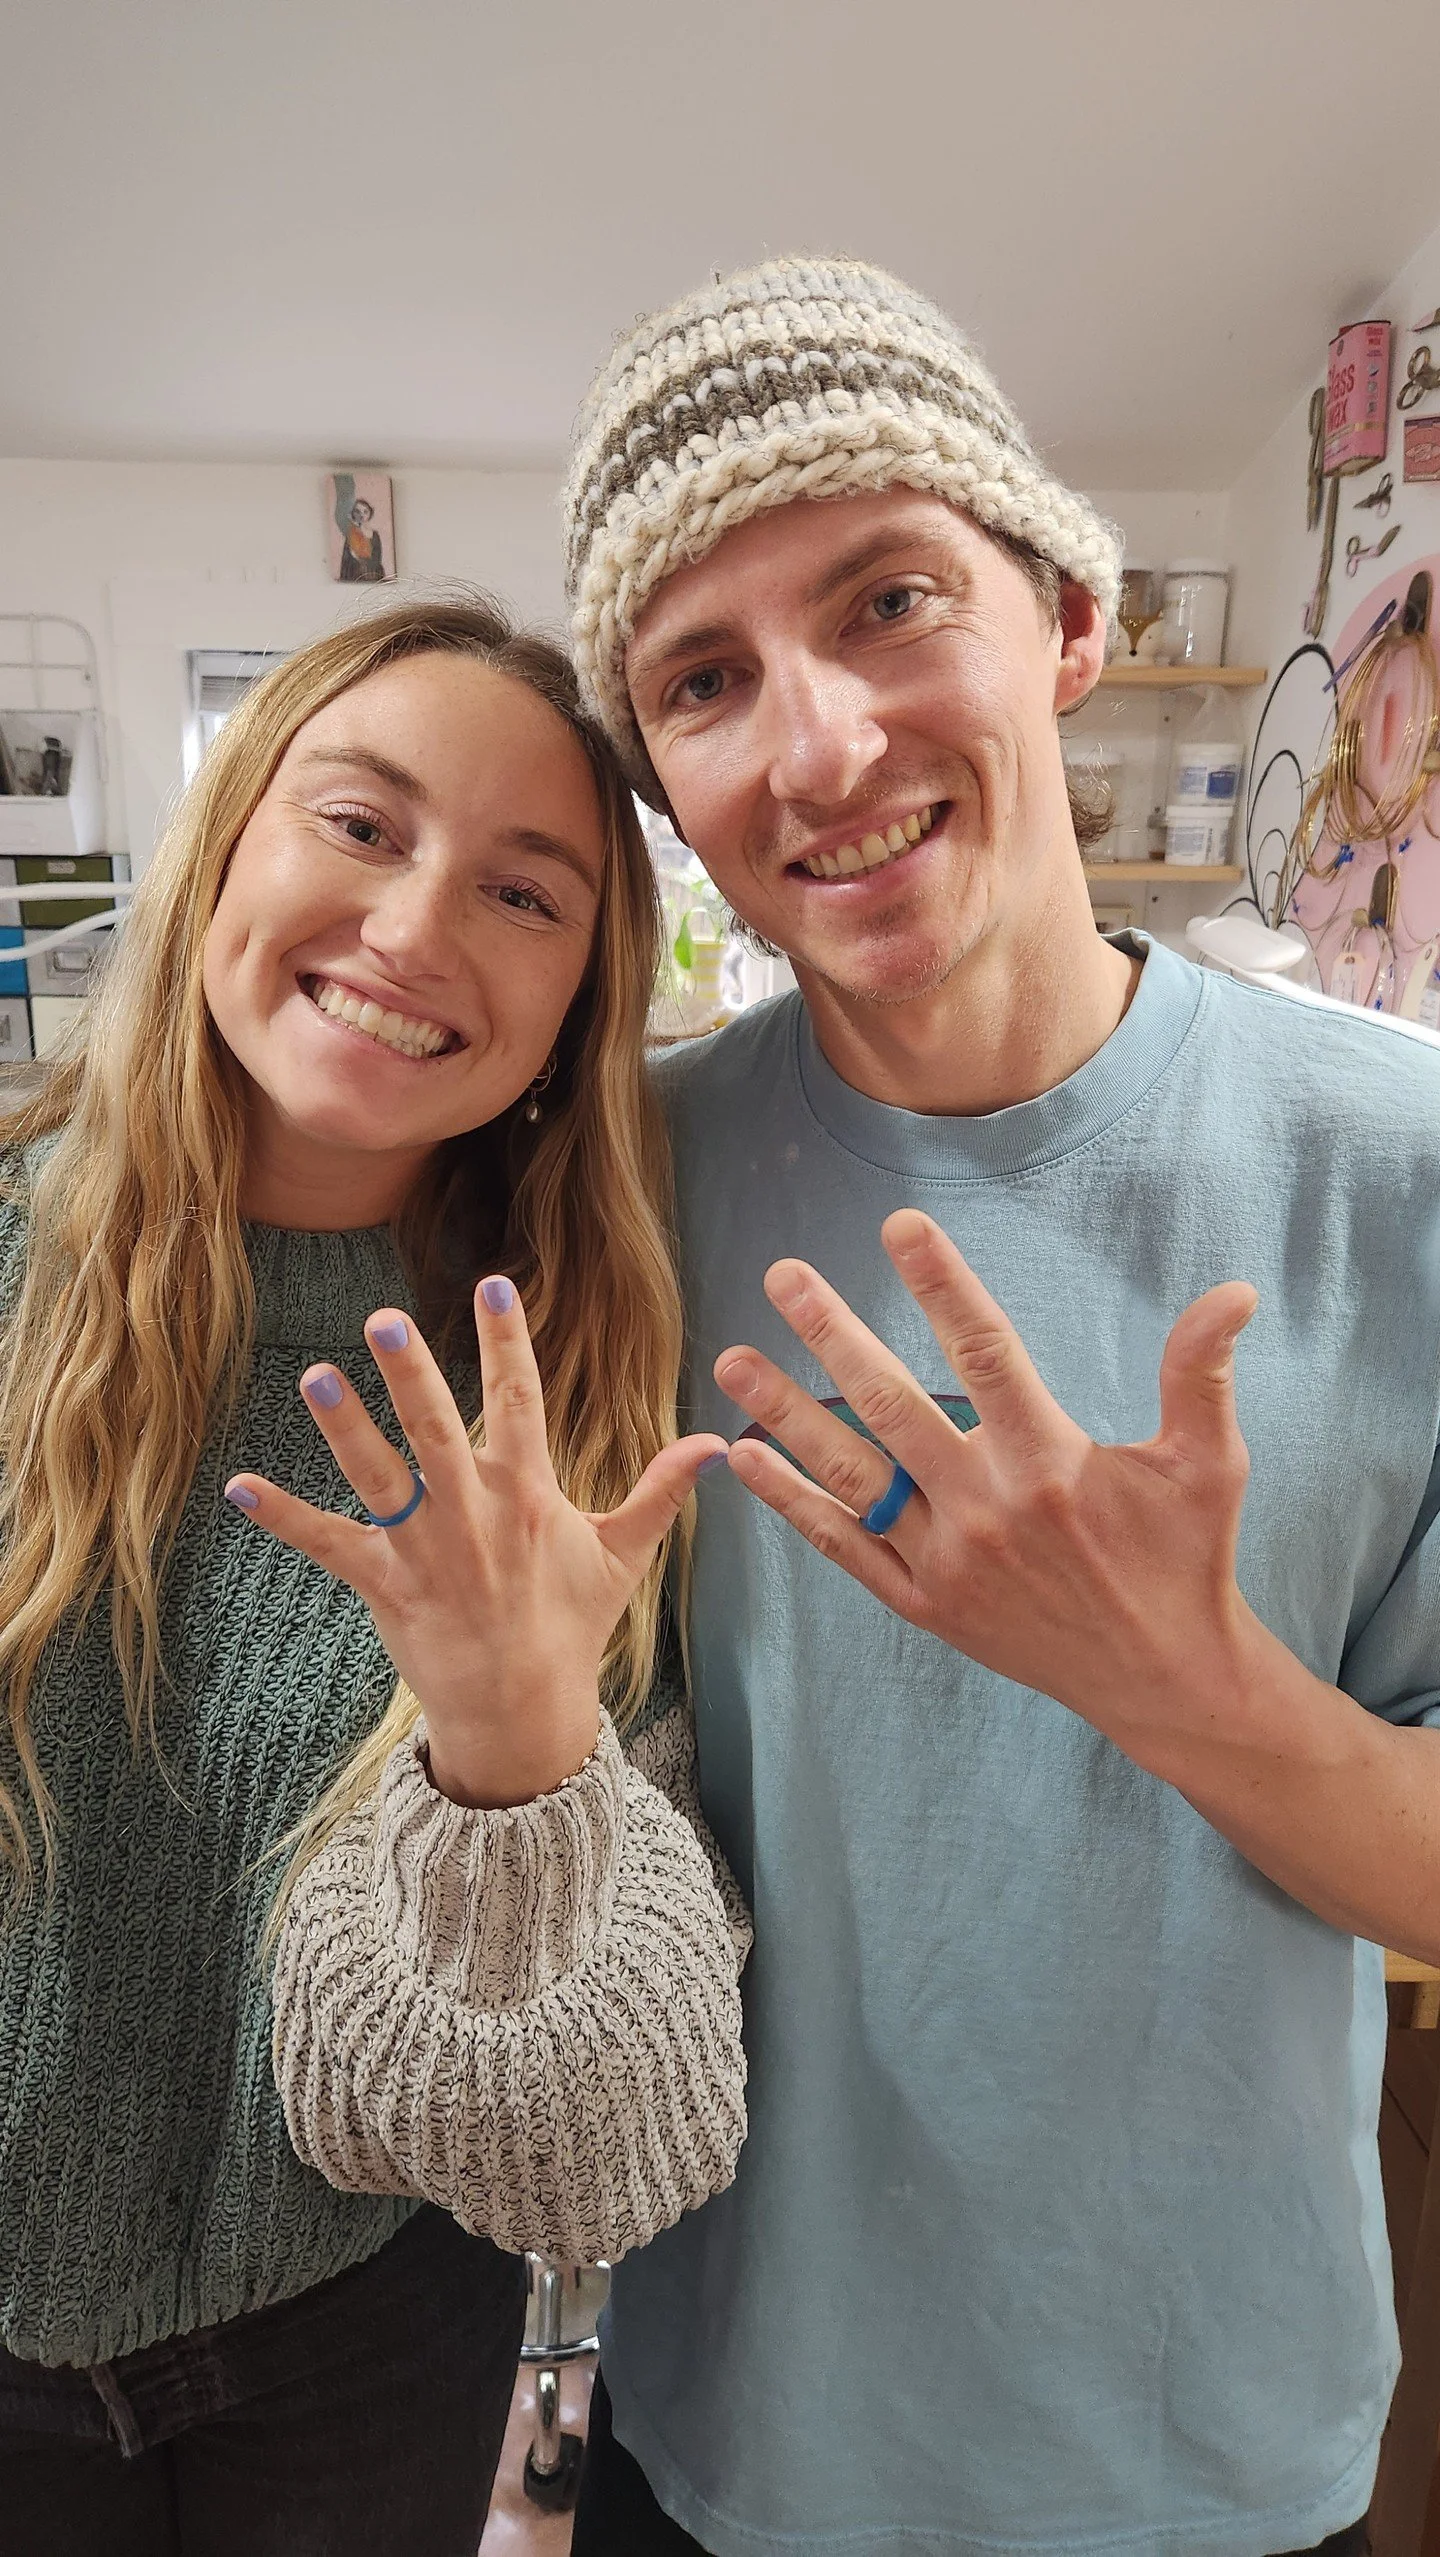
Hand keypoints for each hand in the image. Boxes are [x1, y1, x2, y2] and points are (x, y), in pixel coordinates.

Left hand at [225, 1277, 725, 1808]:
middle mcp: (474, 1514)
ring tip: (315, 1377)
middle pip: (438, 1432)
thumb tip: (718, 1444)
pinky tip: (237, 1486)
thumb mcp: (622, 1554)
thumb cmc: (569, 1623)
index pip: (518, 1400)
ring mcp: (426, 1549)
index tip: (491, 1284)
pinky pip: (327, 1544)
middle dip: (411, 1375)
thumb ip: (661, 1490)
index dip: (505, 1341)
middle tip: (384, 1319)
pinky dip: (282, 1516)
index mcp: (528, 1494)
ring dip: (345, 1430)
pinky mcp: (384, 1584)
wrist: (523, 1708)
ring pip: (380, 1479)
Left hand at [713, 1210, 1259, 1773]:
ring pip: (852, 1474)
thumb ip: (1201, 1374)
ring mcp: (948, 1560)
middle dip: (834, 1333)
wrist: (1164, 1679)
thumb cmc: (1187, 1558)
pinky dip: (793, 1504)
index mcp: (1050, 1461)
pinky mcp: (926, 1603)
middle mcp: (988, 1508)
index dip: (942, 1285)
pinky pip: (844, 1548)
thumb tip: (1234, 1292)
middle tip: (783, 1274)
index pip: (986, 1352)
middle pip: (894, 1404)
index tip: (901, 1224)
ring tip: (733, 1358)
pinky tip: (746, 1457)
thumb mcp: (1210, 1464)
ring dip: (787, 1413)